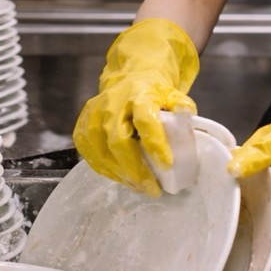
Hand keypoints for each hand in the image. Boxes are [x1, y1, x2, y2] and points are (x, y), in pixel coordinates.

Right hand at [72, 18, 199, 196]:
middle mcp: (112, 105)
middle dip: (136, 170)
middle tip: (153, 189)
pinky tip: (123, 179)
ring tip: (140, 187)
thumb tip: (187, 112)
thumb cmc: (152, 94)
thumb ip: (180, 103)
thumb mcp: (170, 93)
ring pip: (103, 153)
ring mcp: (93, 117)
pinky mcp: (82, 128)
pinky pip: (92, 156)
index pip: (145, 120)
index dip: (155, 144)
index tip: (167, 165)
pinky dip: (107, 171)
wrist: (127, 80)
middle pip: (119, 142)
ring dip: (122, 175)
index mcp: (138, 95)